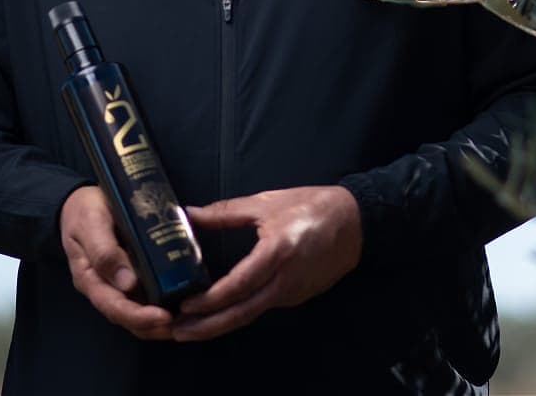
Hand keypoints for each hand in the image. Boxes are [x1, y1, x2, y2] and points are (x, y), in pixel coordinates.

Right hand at [59, 185, 173, 339]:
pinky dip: (168, 298)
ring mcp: (120, 283)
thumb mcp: (91, 224)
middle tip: (186, 321)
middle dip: (157, 326)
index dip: (140, 317)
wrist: (83, 201)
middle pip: (131, 318)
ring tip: (191, 314)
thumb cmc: (84, 211)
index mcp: (91, 280)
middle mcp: (106, 287)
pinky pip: (150, 293)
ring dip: (165, 319)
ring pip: (142, 310)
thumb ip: (105, 253)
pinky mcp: (134, 274)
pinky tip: (188, 293)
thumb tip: (127, 283)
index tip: (164, 317)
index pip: (115, 308)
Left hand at [171, 185, 361, 341]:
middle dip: (208, 326)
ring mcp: (293, 292)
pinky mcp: (298, 297)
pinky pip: (264, 306)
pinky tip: (222, 310)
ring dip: (221, 322)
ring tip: (192, 327)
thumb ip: (226, 212)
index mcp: (277, 253)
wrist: (357, 223)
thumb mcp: (267, 202)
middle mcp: (285, 280)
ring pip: (252, 313)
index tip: (185, 305)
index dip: (210, 300)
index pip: (238, 285)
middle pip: (242, 312)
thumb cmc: (313, 207)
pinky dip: (240, 311)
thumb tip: (189, 214)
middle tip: (178, 332)